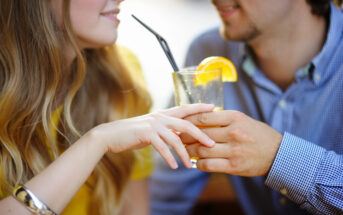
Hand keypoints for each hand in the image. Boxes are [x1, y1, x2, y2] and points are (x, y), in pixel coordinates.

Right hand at [89, 104, 215, 168]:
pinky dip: (169, 157)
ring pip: (176, 139)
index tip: (214, 107)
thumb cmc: (133, 133)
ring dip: (184, 154)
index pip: (185, 108)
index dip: (199, 107)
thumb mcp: (152, 128)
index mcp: (163, 114)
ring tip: (190, 165)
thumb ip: (166, 129)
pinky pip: (162, 147)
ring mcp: (153, 124)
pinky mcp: (146, 134)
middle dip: (201, 134)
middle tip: (212, 144)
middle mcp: (160, 116)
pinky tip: (174, 166)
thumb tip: (180, 136)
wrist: (111, 135)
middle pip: (186, 124)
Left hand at [182, 110, 282, 175]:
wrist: (277, 154)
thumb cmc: (258, 134)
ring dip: (189, 150)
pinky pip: (209, 165)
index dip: (188, 120)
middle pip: (200, 134)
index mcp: (235, 118)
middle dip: (185, 136)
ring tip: (184, 149)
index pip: (203, 117)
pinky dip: (198, 163)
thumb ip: (223, 119)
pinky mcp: (234, 166)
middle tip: (177, 137)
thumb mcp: (243, 120)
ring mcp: (234, 150)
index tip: (180, 122)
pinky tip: (196, 162)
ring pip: (202, 150)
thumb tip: (199, 118)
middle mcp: (234, 133)